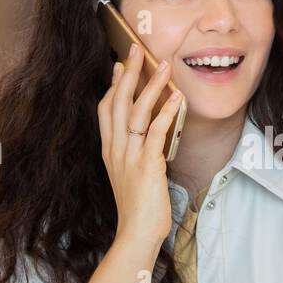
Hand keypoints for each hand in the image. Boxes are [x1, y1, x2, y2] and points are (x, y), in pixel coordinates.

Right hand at [96, 43, 183, 248]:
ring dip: (150, 86)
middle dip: (128, 73)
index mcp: (109, 152)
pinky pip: (154, 132)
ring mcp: (128, 156)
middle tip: (136, 49)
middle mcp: (115, 150)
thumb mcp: (131, 176)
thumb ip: (135, 155)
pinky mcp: (146, 165)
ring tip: (162, 65)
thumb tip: (149, 137)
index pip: (105, 110)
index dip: (112, 85)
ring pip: (135, 111)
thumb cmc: (139, 209)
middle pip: (117, 102)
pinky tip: (176, 98)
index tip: (119, 65)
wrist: (136, 234)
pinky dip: (166, 112)